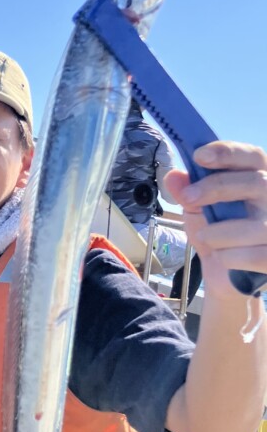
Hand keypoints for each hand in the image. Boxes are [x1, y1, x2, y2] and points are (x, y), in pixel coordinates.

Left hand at [164, 141, 266, 298]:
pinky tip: (224, 259)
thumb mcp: (197, 210)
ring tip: (206, 237)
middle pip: (256, 183)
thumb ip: (187, 192)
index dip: (228, 152)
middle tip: (188, 198)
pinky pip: (254, 256)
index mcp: (260, 178)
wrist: (228, 278)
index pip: (252, 156)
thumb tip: (173, 177)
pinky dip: (230, 258)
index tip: (199, 156)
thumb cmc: (218, 235)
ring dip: (219, 232)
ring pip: (254, 224)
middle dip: (217, 188)